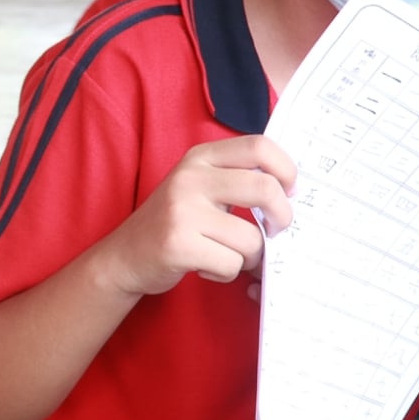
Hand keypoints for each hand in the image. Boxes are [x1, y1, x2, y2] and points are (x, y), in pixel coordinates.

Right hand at [94, 135, 295, 297]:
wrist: (124, 257)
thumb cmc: (177, 223)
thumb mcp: (202, 188)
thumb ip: (239, 179)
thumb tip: (295, 193)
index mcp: (202, 158)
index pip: (260, 146)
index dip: (287, 170)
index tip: (290, 192)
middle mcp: (191, 178)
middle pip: (265, 189)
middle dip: (283, 217)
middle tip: (277, 231)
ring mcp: (182, 210)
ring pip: (252, 238)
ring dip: (250, 257)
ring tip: (227, 255)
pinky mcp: (177, 244)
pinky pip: (231, 264)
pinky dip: (227, 273)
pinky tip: (206, 267)